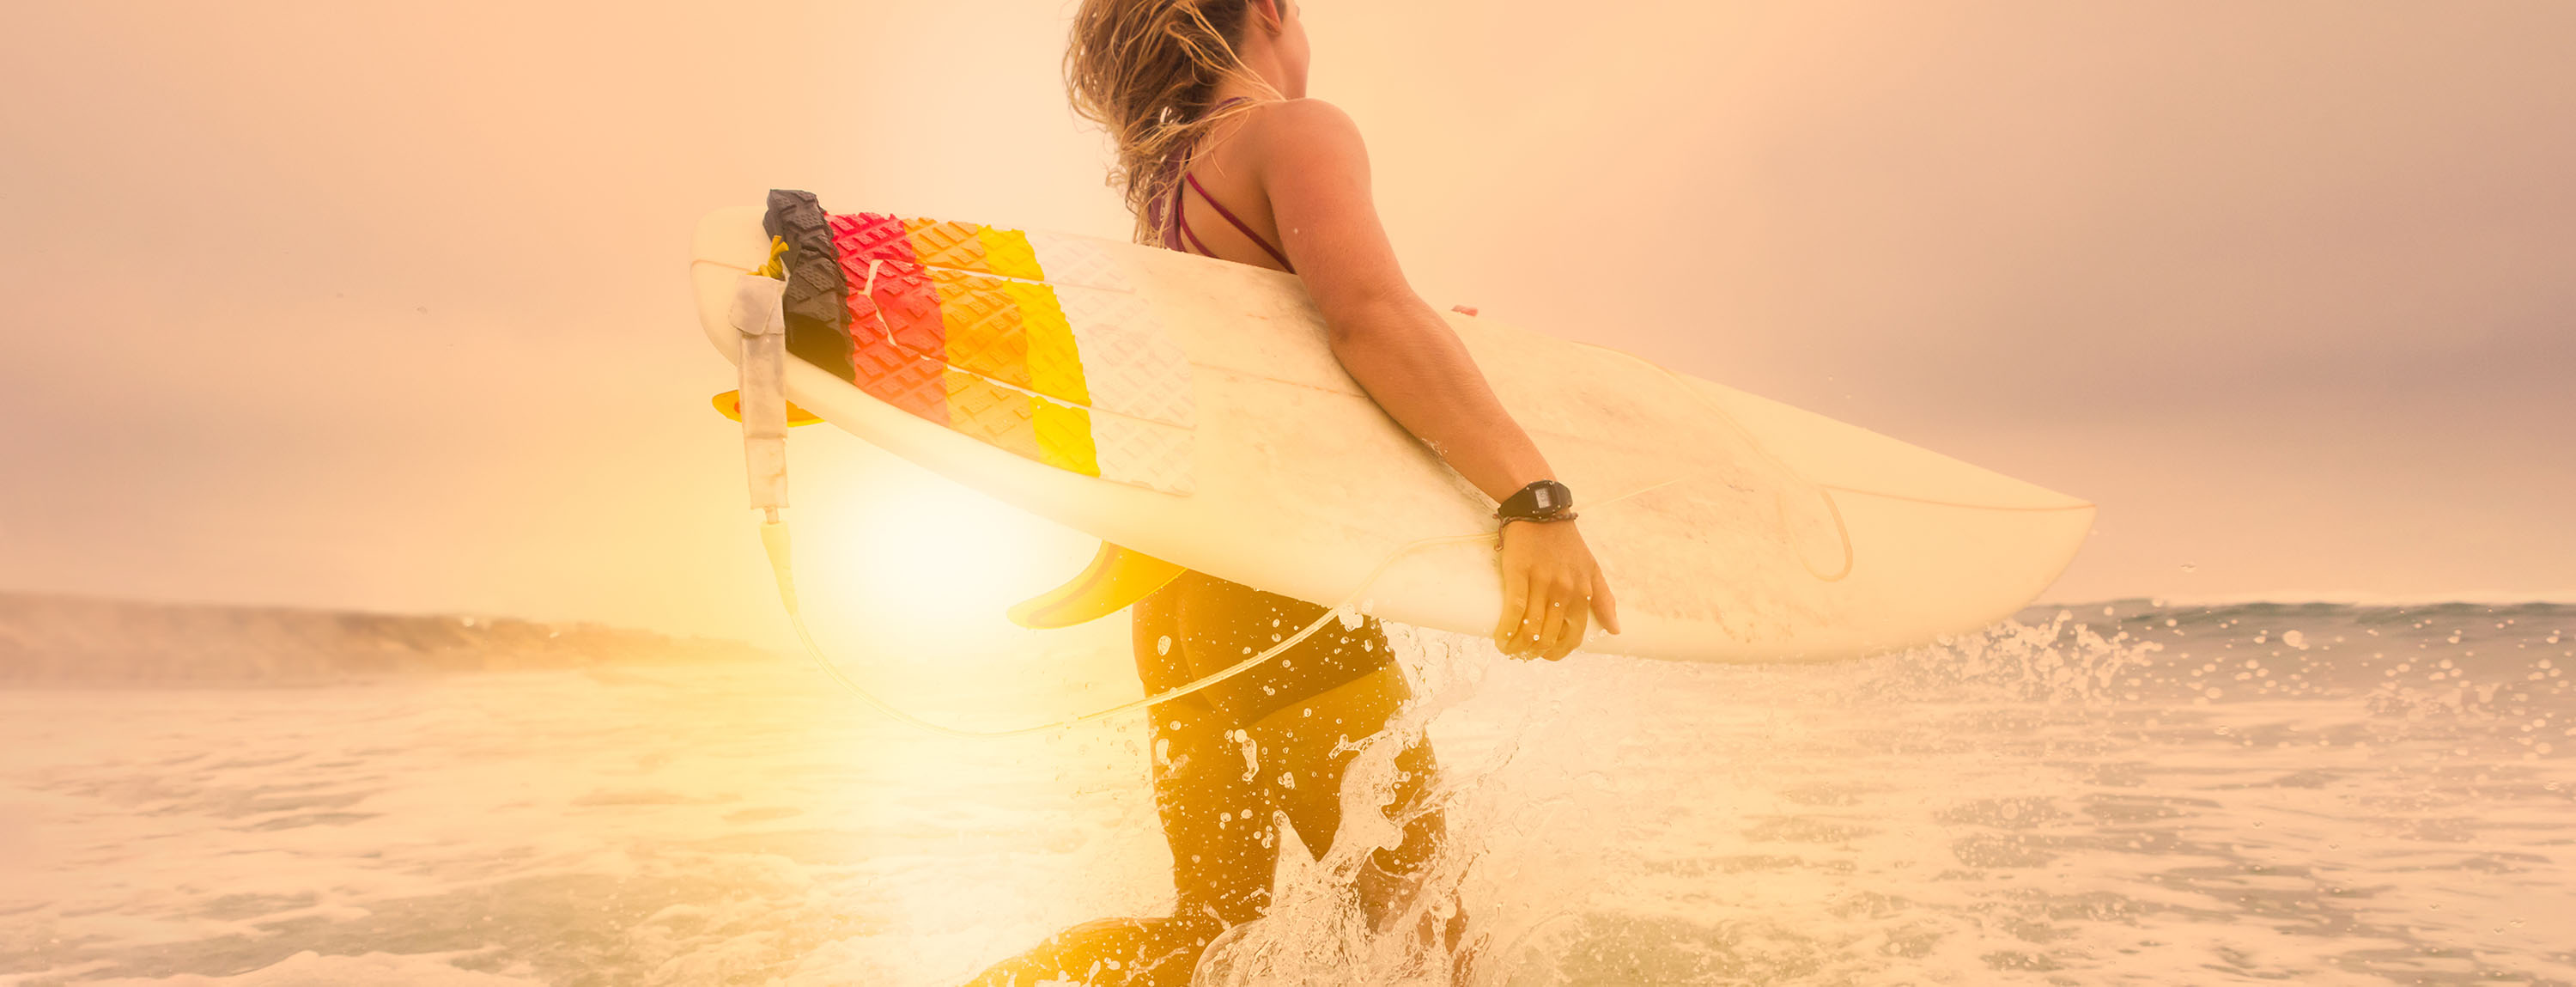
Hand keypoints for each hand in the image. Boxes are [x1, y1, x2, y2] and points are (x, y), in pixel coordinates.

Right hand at [1491, 519, 1619, 659]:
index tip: (1546, 655)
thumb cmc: (1567, 543)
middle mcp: (1564, 590)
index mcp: (1582, 592)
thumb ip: (1604, 600)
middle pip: (1549, 636)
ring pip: (1531, 627)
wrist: (1541, 513)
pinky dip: (1507, 629)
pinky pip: (1513, 609)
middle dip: (1536, 652)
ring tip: (1509, 650)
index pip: (1573, 636)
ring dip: (1519, 647)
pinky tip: (1501, 640)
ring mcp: (1541, 582)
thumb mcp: (1592, 569)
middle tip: (1524, 654)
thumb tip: (1616, 630)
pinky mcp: (1518, 573)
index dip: (1559, 652)